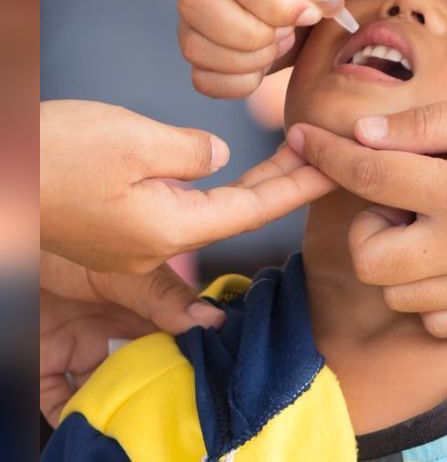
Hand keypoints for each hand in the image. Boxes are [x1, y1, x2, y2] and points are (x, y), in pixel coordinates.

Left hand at [39, 252, 224, 425]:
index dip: (198, 358)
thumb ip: (165, 295)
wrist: (16, 237)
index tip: (213, 376)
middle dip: (161, 390)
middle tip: (175, 404)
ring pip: (110, 392)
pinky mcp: (47, 364)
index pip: (183, 340)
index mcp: (148, 308)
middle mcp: (120, 333)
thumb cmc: (69, 238)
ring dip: (120, 408)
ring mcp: (84, 350)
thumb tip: (214, 319)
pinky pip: (60, 401)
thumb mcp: (125, 269)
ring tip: (136, 417)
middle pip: (149, 372)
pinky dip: (73, 417)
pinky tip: (88, 422)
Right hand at [40, 100, 335, 273]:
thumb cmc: (53, 152)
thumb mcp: (134, 140)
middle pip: (239, 213)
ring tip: (291, 153)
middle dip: (283, 182)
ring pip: (211, 210)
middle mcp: (156, 247)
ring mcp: (132, 242)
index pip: (255, 210)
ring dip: (251, 183)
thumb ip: (191, 151)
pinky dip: (212, 186)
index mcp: (170, 230)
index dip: (299, 185)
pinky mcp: (113, 228)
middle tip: (321, 152)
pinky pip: (179, 208)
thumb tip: (219, 156)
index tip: (334, 166)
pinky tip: (229, 169)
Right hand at [178, 0, 372, 98]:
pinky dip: (237, 83)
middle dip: (252, 33)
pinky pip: (201, 75)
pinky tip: (266, 65)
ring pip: (193, 43)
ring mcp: (199, 1)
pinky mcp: (203, 38)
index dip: (273, 1)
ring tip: (281, 43)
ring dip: (245, 60)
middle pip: (196, 3)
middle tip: (291, 31)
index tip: (310, 13)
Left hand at [287, 95, 446, 337]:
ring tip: (431, 225)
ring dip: (398, 259)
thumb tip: (360, 136)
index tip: (304, 141)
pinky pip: (438, 321)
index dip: (328, 155)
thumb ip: (426, 125)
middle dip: (367, 223)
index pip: (370, 176)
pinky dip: (429, 295)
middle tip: (399, 197)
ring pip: (399, 295)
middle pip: (370, 258)